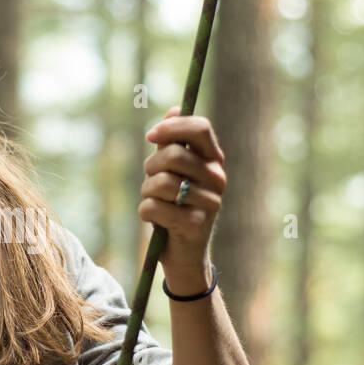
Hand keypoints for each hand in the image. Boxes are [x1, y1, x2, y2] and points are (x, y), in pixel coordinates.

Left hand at [140, 106, 225, 274]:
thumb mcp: (172, 174)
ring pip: (161, 182)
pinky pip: (154, 207)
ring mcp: (210, 202)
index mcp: (214, 161)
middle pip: (174, 154)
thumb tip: (172, 110)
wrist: (183, 254)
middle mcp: (218, 179)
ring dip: (146, 192)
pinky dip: (145, 212)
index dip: (171, 127)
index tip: (151, 136)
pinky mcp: (195, 224)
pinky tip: (156, 221)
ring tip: (153, 202)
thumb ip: (172, 144)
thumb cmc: (175, 208)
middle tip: (150, 180)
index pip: (200, 128)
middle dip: (150, 167)